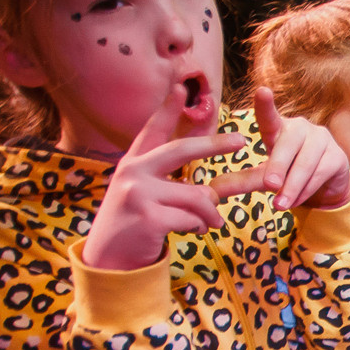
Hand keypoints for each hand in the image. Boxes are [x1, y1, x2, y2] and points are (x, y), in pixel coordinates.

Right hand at [83, 84, 246, 271]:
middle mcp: (133, 172)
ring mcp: (139, 193)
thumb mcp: (144, 197)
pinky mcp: (148, 217)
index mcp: (133, 163)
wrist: (108, 262)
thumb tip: (212, 191)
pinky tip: (194, 233)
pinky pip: (192, 218)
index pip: (153, 131)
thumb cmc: (133, 227)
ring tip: (210, 223)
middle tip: (242, 141)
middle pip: (182, 150)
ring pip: (198, 195)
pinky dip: (200, 227)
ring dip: (211, 213)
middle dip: (215, 144)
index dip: (167, 109)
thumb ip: (172, 185)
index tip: (180, 87)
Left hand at [211, 88, 349, 211]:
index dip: (266, 105)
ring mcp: (322, 140)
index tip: (262, 91)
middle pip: (288, 144)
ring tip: (280, 205)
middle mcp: (302, 128)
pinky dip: (306, 190)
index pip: (270, 116)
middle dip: (278, 166)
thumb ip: (241, 181)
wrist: (324, 188)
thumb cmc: (289, 175)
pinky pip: (320, 173)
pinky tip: (296, 201)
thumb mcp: (264, 177)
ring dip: (292, 186)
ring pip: (305, 163)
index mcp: (280, 129)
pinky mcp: (337, 156)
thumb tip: (211, 191)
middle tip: (269, 185)